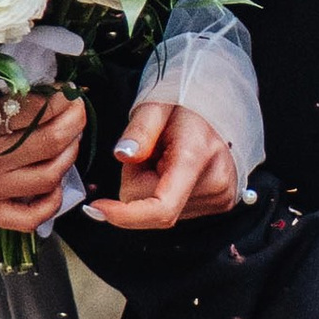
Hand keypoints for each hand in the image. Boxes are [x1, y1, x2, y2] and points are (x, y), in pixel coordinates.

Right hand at [0, 85, 87, 235]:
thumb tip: (10, 81)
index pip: (30, 110)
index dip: (56, 100)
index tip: (63, 92)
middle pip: (49, 141)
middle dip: (73, 121)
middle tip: (77, 109)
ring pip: (48, 177)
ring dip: (68, 155)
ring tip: (69, 139)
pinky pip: (29, 217)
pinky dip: (50, 202)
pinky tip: (52, 183)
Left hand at [87, 99, 242, 229]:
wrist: (220, 106)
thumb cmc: (186, 103)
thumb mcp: (155, 105)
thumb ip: (139, 130)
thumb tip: (124, 155)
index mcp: (197, 155)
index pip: (162, 208)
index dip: (125, 215)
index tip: (98, 208)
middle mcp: (215, 182)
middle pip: (151, 205)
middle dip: (138, 180)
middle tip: (148, 151)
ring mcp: (221, 196)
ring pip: (161, 210)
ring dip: (153, 186)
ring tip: (166, 156)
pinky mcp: (221, 203)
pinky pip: (176, 209)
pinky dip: (166, 191)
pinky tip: (175, 168)